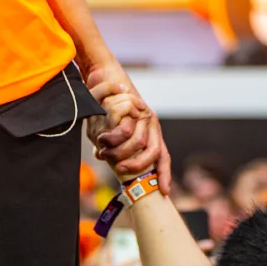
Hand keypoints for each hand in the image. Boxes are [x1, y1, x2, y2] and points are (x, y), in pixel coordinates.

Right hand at [87, 63, 170, 183]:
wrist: (105, 75)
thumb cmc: (106, 103)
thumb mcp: (108, 127)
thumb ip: (109, 143)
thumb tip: (102, 157)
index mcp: (150, 132)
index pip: (162, 156)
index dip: (164, 173)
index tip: (163, 190)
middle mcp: (152, 124)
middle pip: (156, 151)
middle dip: (142, 166)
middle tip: (124, 173)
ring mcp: (145, 115)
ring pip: (142, 141)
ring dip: (125, 152)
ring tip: (109, 156)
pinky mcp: (135, 106)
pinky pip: (127, 127)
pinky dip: (116, 137)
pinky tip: (104, 142)